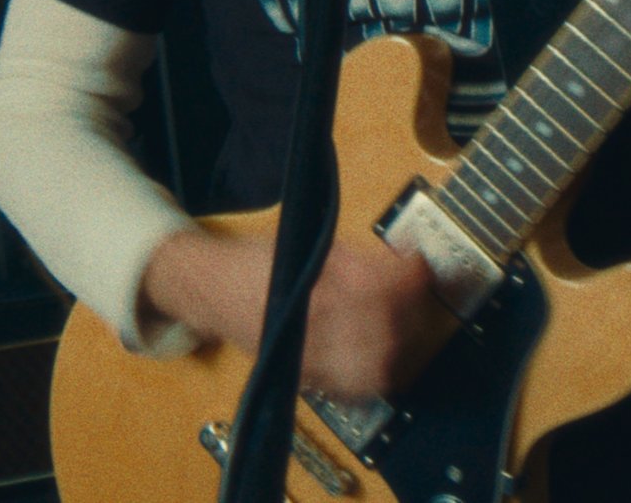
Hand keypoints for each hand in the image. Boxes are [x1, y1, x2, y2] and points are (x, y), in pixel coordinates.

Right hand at [141, 227, 438, 401]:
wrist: (211, 291)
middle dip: (413, 311)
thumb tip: (400, 261)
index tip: (419, 264)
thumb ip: (353, 257)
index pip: (378, 290)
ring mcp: (309, 360)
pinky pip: (355, 389)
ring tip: (411, 323)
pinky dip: (381, 374)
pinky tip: (390, 354)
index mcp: (312, 290)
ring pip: (376, 368)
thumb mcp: (305, 242)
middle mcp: (311, 329)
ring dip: (404, 346)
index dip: (409, 277)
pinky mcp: (306, 378)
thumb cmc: (256, 262)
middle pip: (385, 333)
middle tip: (420, 291)